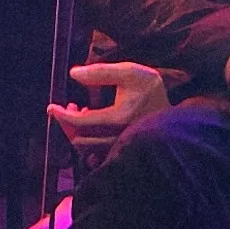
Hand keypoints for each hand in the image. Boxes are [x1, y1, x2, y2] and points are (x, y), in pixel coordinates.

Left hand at [50, 58, 174, 162]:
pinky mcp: (122, 153)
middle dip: (68, 123)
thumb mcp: (131, 72)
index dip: (62, 115)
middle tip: (68, 107)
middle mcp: (118, 138)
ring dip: (77, 132)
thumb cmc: (151, 90)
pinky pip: (96, 157)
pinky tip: (90, 128)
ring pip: (87, 149)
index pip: (81, 122)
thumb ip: (102, 72)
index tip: (51, 107)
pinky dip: (88, 143)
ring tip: (81, 112)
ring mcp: (121, 149)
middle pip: (80, 139)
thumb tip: (73, 74)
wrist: (178, 114)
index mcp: (119, 119)